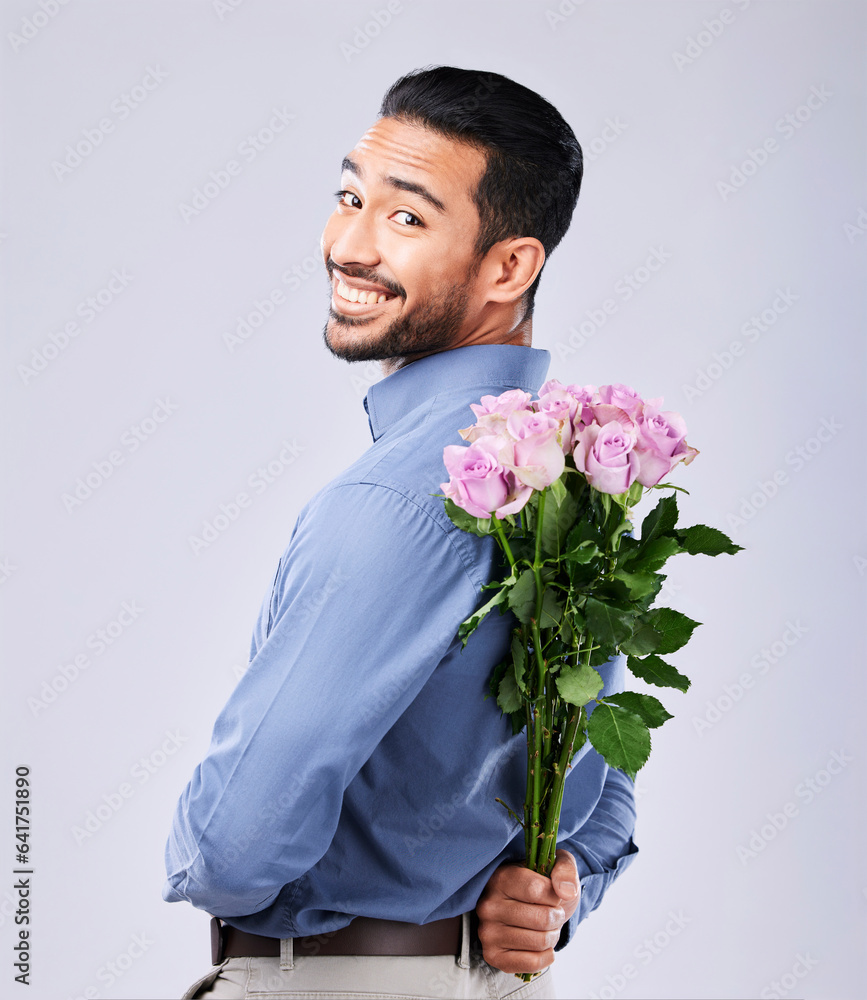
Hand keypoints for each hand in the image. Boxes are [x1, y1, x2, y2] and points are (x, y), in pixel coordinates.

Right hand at [474, 848, 579, 974]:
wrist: (528, 908)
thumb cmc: (542, 885)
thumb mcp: (556, 866)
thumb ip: (564, 870)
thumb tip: (566, 892)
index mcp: (500, 878)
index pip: (537, 890)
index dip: (555, 896)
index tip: (553, 895)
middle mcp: (488, 905)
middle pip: (542, 919)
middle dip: (557, 918)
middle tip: (553, 914)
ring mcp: (488, 932)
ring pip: (539, 942)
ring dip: (552, 936)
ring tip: (546, 927)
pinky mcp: (492, 955)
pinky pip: (532, 963)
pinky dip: (546, 956)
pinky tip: (541, 945)